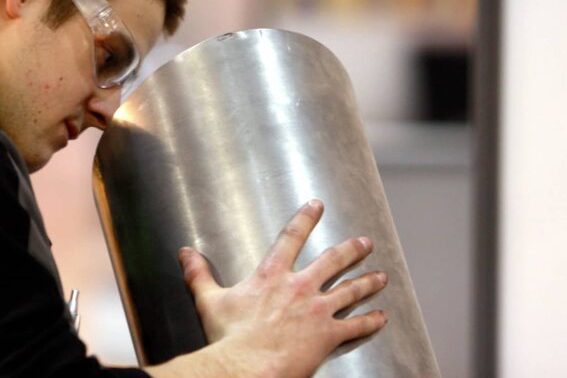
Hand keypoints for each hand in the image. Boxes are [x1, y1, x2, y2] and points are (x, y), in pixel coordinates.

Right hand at [178, 199, 387, 377]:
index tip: (317, 206)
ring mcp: (317, 310)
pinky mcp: (328, 335)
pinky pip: (355, 326)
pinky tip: (381, 317)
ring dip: (367, 282)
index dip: (306, 219)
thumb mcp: (209, 301)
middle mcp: (299, 287)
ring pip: (350, 290)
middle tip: (364, 243)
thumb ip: (199, 275)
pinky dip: (370, 321)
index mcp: (272, 276)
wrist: (248, 366)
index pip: (291, 238)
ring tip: (380, 276)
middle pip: (332, 261)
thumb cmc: (230, 337)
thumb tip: (185, 254)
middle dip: (350, 250)